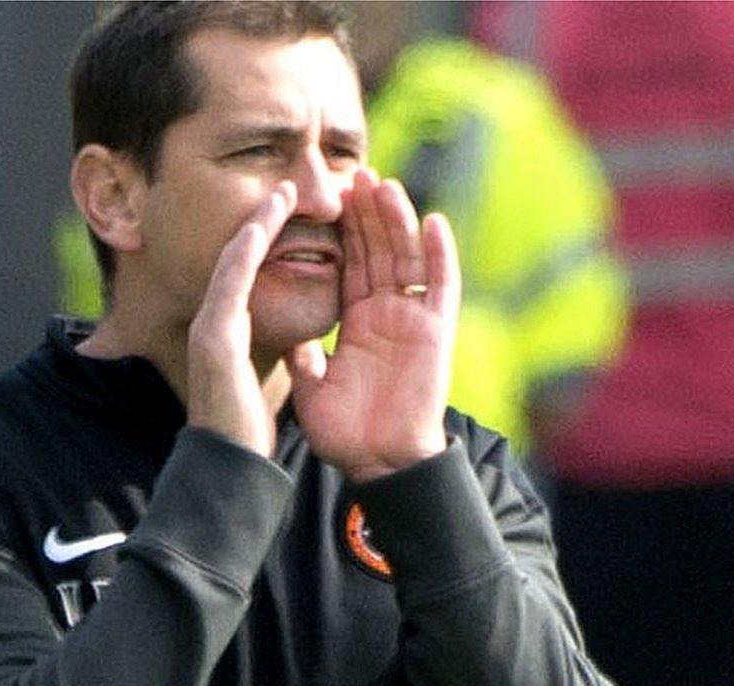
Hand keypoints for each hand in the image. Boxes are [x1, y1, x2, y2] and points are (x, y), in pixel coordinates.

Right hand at [185, 182, 299, 457]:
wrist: (228, 465)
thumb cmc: (246, 429)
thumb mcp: (260, 378)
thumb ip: (273, 352)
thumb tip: (299, 342)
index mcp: (226, 331)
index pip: (248, 274)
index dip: (268, 242)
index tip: (291, 215)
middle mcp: (212, 322)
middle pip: (237, 258)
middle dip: (262, 221)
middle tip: (287, 189)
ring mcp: (208, 326)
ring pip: (232, 262)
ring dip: (257, 225)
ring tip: (281, 194)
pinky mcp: (212, 336)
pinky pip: (229, 282)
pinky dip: (245, 251)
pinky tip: (262, 226)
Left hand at [290, 169, 458, 481]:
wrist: (380, 463)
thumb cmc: (347, 436)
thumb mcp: (313, 389)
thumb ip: (306, 359)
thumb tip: (292, 340)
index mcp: (358, 325)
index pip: (350, 265)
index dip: (343, 231)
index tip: (330, 196)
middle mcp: (388, 317)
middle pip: (379, 252)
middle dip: (368, 214)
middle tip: (355, 173)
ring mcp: (414, 321)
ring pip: (407, 258)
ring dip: (397, 221)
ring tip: (383, 184)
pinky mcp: (436, 332)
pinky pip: (441, 285)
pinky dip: (440, 253)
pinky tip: (432, 220)